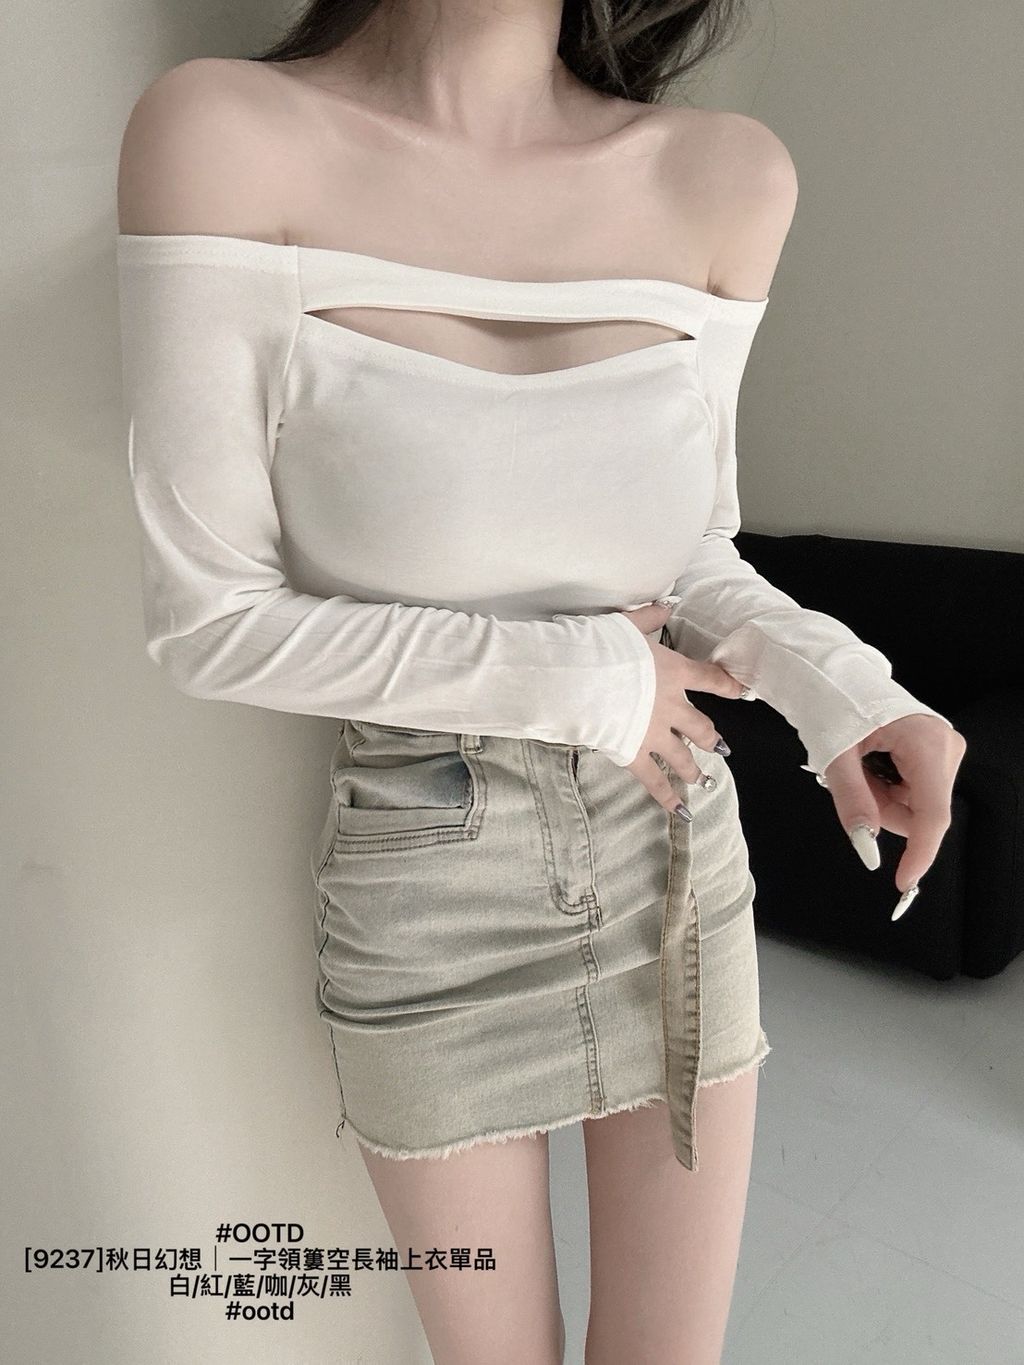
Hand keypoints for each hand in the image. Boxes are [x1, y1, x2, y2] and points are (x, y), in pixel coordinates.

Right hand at [618, 601, 751, 815]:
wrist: (579, 677)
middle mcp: (670, 706)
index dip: (730, 685)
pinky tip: (683, 812)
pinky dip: (669, 798)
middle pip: (701, 726)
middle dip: (712, 737)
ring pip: (684, 757)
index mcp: (673, 672)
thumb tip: (666, 605)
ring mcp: (653, 733)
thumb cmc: (601, 647)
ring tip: (706, 780)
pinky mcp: (633, 753)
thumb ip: (649, 618)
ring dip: (696, 770)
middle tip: (722, 746)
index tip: (743, 691)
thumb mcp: (627, 625)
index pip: (710, 679)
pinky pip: (655, 781)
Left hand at [822, 714, 966, 915]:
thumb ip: (853, 802)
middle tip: (852, 778)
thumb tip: (867, 845)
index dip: (920, 852)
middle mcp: (945, 745)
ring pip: (916, 804)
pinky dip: (887, 788)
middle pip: (921, 811)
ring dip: (882, 798)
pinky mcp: (937, 751)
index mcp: (926, 742)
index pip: (933, 814)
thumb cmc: (833, 702)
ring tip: (859, 765)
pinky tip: (871, 764)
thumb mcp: (835, 757)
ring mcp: (944, 748)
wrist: (834, 673)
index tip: (903, 880)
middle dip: (883, 809)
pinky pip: (913, 790)